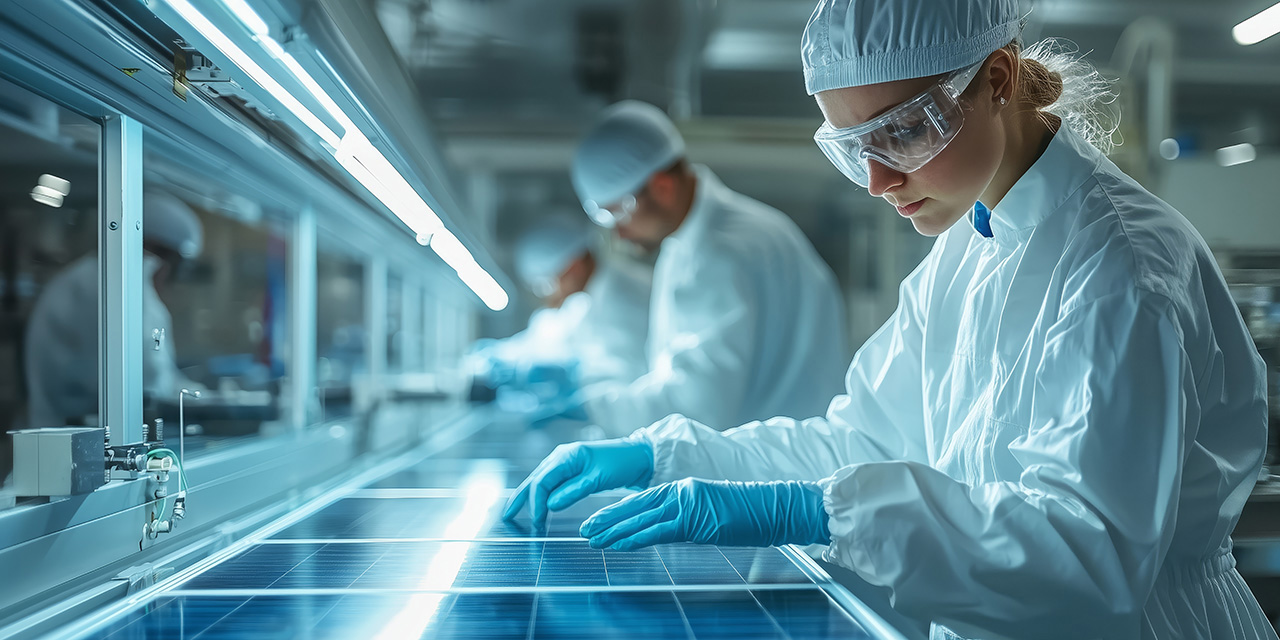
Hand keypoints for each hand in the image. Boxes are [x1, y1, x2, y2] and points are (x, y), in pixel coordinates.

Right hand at [502, 438, 653, 528]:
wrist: (638, 455)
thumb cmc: (621, 464)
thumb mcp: (598, 479)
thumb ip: (573, 491)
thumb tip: (549, 505)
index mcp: (566, 456)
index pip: (542, 482)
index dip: (536, 504)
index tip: (538, 523)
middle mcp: (560, 457)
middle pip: (534, 480)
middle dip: (520, 499)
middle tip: (508, 518)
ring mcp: (563, 462)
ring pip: (538, 481)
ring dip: (526, 497)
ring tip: (512, 513)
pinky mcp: (570, 469)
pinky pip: (548, 482)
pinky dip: (539, 494)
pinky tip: (535, 505)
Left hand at [579, 478, 829, 550]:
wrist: (772, 508)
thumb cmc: (747, 514)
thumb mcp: (710, 516)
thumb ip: (686, 521)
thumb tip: (665, 533)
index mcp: (684, 489)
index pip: (644, 500)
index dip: (619, 510)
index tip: (598, 520)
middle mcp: (681, 491)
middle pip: (637, 506)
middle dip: (608, 519)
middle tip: (584, 529)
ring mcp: (688, 502)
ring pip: (642, 516)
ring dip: (615, 529)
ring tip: (593, 539)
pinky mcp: (695, 517)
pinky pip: (658, 529)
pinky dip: (635, 537)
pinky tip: (618, 545)